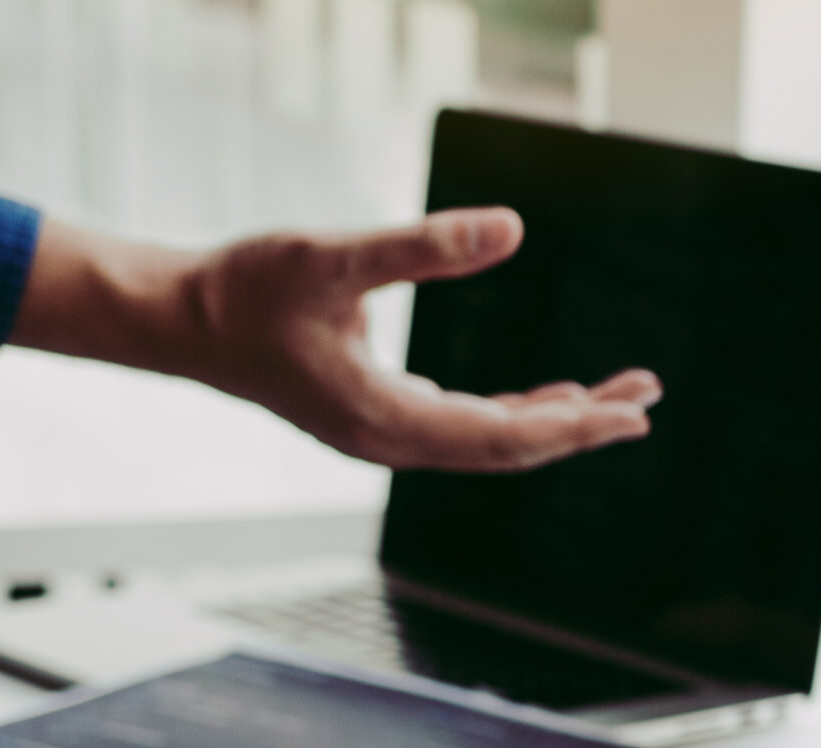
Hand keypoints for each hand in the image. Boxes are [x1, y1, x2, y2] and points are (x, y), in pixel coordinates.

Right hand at [12, 211, 660, 471]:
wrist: (173, 317)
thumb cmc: (244, 285)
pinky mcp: (376, 416)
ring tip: (617, 402)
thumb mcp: (336, 255)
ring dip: (554, 421)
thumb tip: (512, 227)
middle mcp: (392, 442)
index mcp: (386, 419)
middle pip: (510, 447)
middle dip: (582, 426)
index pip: (505, 437)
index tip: (632, 415)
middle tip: (647, 401)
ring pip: (491, 441)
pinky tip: (550, 398)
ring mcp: (384, 435)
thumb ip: (424, 245)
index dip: (574, 427)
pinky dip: (515, 416)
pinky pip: (465, 428)